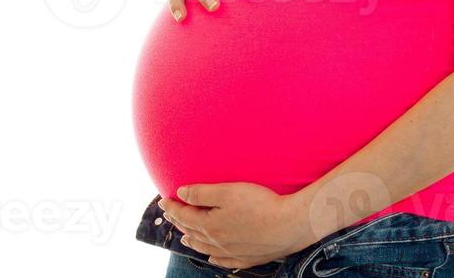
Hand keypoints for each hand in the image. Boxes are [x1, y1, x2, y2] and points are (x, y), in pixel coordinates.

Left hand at [157, 182, 313, 270]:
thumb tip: (180, 193)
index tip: (163, 200)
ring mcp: (233, 252)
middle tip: (171, 215)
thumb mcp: (227, 192)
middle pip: (193, 232)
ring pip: (206, 248)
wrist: (290, 225)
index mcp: (210, 225)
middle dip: (180, 222)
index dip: (172, 207)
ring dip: (193, 241)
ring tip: (185, 237)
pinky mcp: (248, 258)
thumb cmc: (260, 204)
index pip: (185, 216)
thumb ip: (202, 193)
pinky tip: (212, 257)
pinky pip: (225, 261)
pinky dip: (214, 258)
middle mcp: (218, 242)